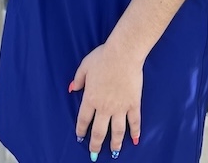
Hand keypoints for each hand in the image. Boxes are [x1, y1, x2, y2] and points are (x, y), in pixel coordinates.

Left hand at [70, 41, 142, 158]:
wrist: (123, 54)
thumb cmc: (103, 57)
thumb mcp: (85, 66)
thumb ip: (78, 79)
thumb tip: (72, 89)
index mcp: (90, 98)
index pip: (83, 119)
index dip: (81, 130)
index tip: (80, 137)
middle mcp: (104, 107)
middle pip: (99, 131)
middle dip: (96, 144)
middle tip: (94, 154)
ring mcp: (120, 107)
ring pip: (117, 131)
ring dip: (115, 143)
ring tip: (114, 152)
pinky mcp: (133, 104)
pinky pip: (134, 121)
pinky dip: (135, 132)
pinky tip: (135, 140)